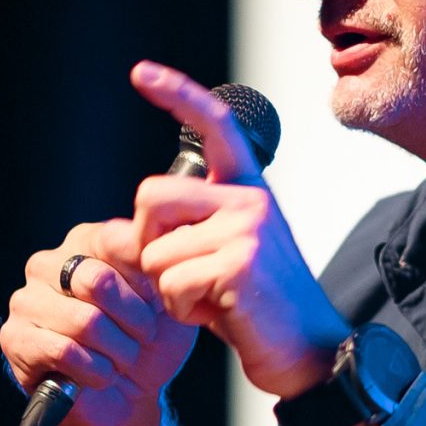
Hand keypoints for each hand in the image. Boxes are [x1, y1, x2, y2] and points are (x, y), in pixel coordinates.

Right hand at [0, 219, 196, 425]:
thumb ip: (163, 264)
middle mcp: (49, 263)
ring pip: (85, 322)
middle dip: (135, 319)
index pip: (118, 240)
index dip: (148, 280)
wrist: (131, 399)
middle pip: (99, 281)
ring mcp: (26, 300)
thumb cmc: (149, 343)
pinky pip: (64, 352)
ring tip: (123, 359)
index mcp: (86, 241)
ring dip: (119, 351)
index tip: (160, 304)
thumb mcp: (169, 300)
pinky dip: (96, 372)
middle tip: (144, 337)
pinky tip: (102, 375)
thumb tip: (167, 233)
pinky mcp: (15, 338)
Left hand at [126, 61, 350, 399]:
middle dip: (147, 242)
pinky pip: (170, 283)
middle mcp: (249, 198)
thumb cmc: (258, 308)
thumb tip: (115, 234)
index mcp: (247, 189)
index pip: (212, 126)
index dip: (175, 93)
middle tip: (182, 272)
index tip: (140, 72)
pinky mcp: (239, 264)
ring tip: (212, 299)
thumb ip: (179, 233)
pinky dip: (182, 309)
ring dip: (168, 287)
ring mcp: (247, 228)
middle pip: (149, 197)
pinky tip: (220, 313)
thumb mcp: (218, 256)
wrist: (309, 353)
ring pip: (154, 250)